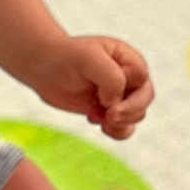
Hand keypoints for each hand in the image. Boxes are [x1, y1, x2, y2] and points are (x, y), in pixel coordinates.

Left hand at [30, 35, 153, 139]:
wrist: (44, 68)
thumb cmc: (66, 57)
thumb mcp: (88, 58)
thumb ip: (111, 78)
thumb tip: (115, 103)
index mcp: (128, 58)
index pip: (140, 76)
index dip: (124, 86)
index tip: (100, 88)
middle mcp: (128, 77)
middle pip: (145, 97)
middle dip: (130, 110)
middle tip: (109, 116)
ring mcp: (120, 95)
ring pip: (137, 115)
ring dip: (122, 122)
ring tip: (101, 119)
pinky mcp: (109, 111)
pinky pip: (124, 128)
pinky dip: (116, 132)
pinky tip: (98, 124)